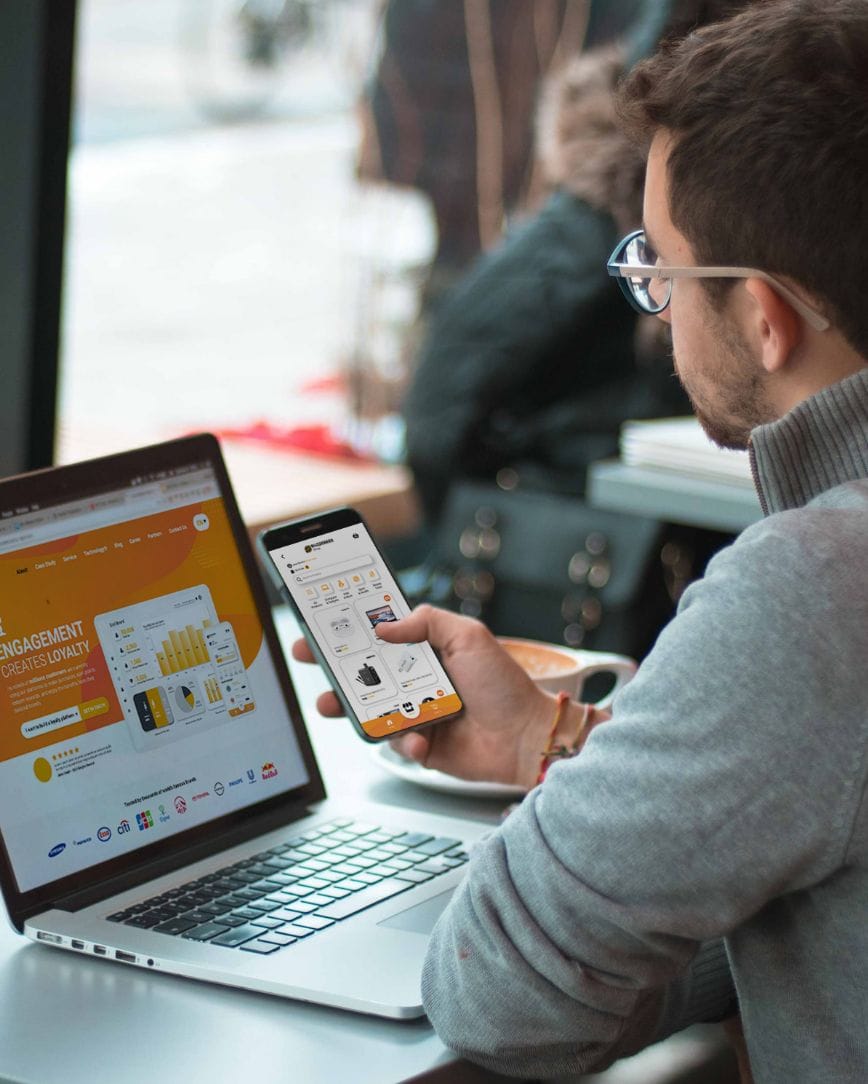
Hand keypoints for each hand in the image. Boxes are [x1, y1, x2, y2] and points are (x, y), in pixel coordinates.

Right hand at [292, 604, 597, 789]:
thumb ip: (427, 622)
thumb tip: (384, 625)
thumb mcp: (469, 636)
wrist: (526, 738)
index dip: (351, 630)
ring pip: (371, 709)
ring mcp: (417, 714)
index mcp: (427, 651)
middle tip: (310, 658)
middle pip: (365, 671)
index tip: (321, 622)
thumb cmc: (505, 685)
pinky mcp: (421, 746)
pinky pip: (396, 743)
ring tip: (333, 704)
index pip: (381, 636)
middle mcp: (418, 681)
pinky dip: (404, 741)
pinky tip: (421, 739)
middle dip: (334, 666)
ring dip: (350, 706)